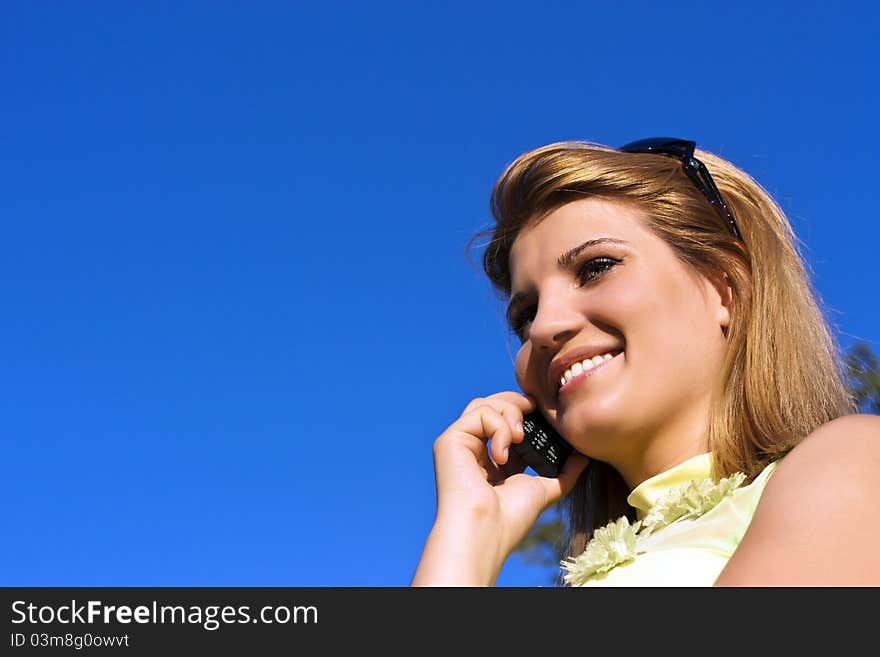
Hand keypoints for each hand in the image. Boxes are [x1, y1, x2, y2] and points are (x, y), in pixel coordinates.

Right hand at [412, 391, 588, 585]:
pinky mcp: (449, 441)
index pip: (504, 419)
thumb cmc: (509, 519)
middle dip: (516, 403)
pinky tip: (503, 454)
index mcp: (491, 458)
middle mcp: (473, 448)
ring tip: (521, 438)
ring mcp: (460, 443)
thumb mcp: (544, 489)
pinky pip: (478, 413)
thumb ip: (564, 472)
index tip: (541, 411)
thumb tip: (584, 456)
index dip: (523, 410)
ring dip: (509, 412)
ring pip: (483, 404)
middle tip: (534, 410)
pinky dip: (498, 426)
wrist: (485, 531)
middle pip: (491, 404)